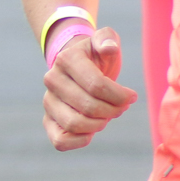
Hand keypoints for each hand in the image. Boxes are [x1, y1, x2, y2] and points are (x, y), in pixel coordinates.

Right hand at [41, 26, 136, 150]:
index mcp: (66, 59)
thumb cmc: (97, 56)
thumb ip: (108, 38)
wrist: (78, 68)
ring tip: (107, 115)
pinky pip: (60, 141)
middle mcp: (52, 80)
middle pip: (89, 107)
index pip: (97, 85)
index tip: (131, 96)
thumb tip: (109, 48)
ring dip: (99, 124)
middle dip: (113, 110)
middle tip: (121, 107)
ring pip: (74, 124)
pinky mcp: (48, 120)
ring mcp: (48, 102)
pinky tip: (92, 130)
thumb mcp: (105, 40)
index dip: (120, 96)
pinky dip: (80, 140)